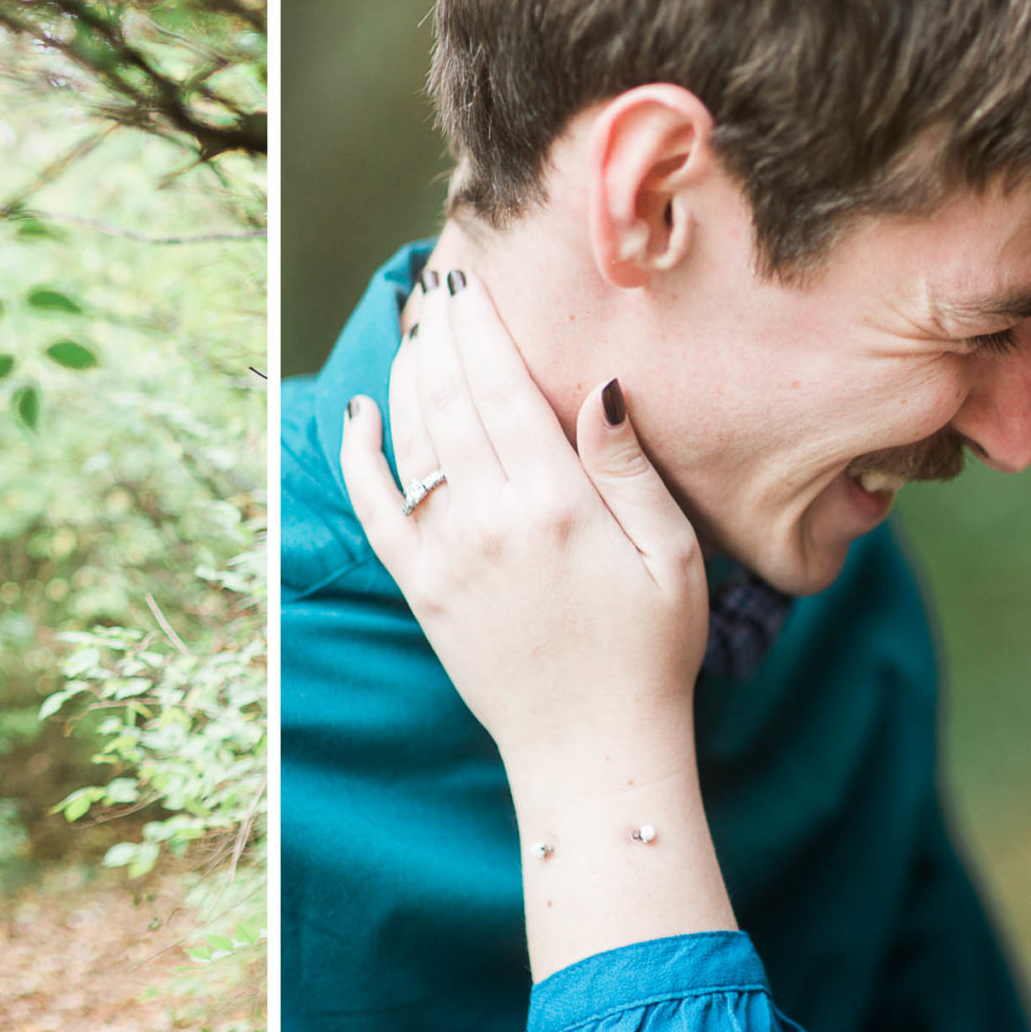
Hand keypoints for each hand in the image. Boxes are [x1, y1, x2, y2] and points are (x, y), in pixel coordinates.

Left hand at [342, 269, 735, 978]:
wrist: (591, 748)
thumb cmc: (650, 651)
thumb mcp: (671, 553)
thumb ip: (627, 468)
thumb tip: (599, 386)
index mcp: (556, 502)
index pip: (500, 387)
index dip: (478, 327)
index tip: (467, 282)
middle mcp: (490, 520)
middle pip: (447, 399)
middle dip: (436, 335)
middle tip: (435, 288)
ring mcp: (445, 555)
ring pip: (408, 440)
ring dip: (403, 377)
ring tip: (413, 331)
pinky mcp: (420, 588)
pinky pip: (373, 507)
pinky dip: (359, 456)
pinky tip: (359, 414)